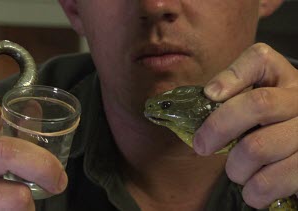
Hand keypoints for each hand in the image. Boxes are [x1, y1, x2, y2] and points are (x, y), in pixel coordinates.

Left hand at [192, 43, 297, 208]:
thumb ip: (227, 103)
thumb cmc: (267, 129)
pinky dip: (252, 190)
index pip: (259, 60)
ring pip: (258, 148)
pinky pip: (270, 181)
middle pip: (257, 105)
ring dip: (235, 167)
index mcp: (281, 79)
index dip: (231, 76)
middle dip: (218, 128)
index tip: (210, 94)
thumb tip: (186, 114)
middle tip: (201, 146)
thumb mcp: (250, 107)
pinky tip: (252, 188)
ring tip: (236, 170)